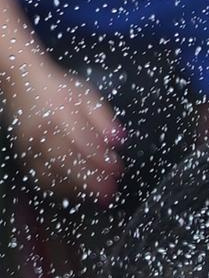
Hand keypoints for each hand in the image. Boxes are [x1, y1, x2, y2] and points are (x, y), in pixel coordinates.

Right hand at [3, 56, 122, 204]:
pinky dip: (61, 189)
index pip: (82, 139)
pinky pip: (41, 178)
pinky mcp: (24, 156)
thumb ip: (104, 119)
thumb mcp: (85, 96)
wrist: (21, 83)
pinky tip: (78, 191)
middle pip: (66, 161)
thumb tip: (119, 140)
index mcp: (59, 113)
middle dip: (90, 179)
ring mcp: (30, 146)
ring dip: (76, 187)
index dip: (100, 157)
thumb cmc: (57, 90)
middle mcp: (42, 131)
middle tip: (110, 191)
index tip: (117, 169)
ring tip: (97, 193)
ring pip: (52, 174)